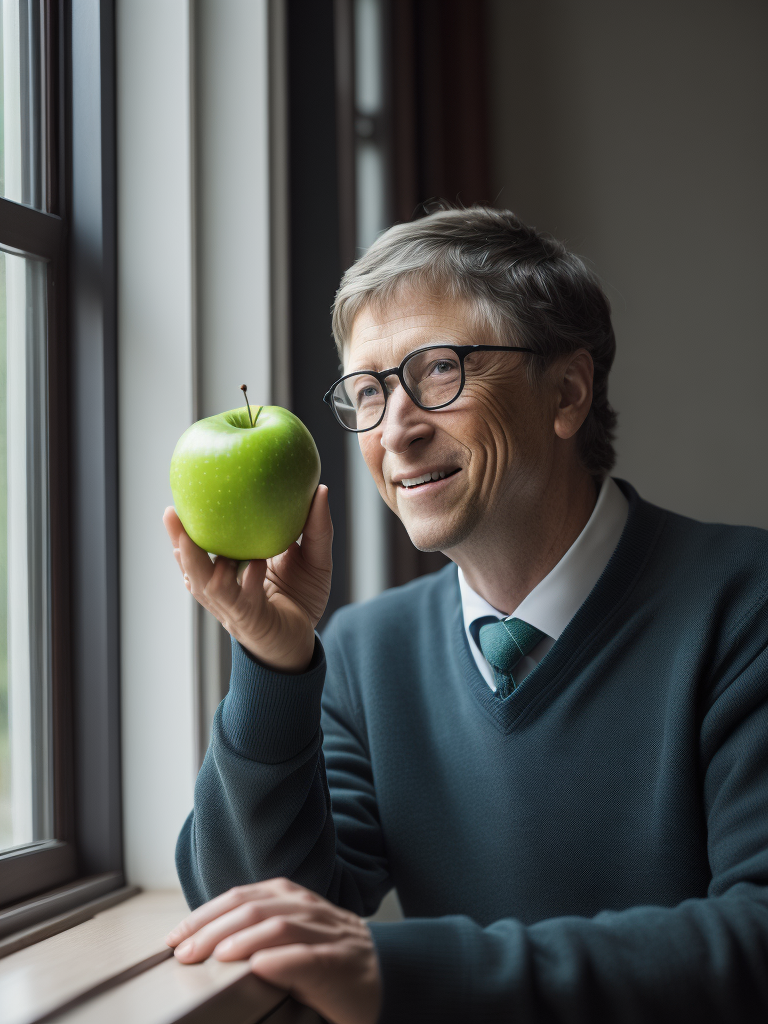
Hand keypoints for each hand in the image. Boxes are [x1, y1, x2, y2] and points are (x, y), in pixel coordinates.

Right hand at [163, 485, 332, 672]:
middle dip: (178, 541)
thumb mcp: (313, 560)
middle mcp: (224, 589)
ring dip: (196, 562)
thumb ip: (316, 528)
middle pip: (192, 565)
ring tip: (187, 537)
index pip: (200, 548)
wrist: (303, 644)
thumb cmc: (301, 599)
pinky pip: (241, 599)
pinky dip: (244, 580)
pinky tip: (252, 563)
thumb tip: (321, 489)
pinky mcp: (252, 620)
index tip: (176, 502)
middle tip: (169, 513)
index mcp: (230, 571)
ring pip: (206, 585)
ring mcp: (233, 606)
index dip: (183, 530)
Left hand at [166, 878, 381, 1023]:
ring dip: (243, 940)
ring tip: (216, 957)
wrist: (389, 973)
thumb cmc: (331, 958)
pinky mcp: (340, 963)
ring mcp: (325, 934)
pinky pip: (309, 958)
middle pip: (253, 908)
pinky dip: (282, 961)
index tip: (174, 937)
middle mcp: (306, 909)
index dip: (203, 914)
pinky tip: (260, 968)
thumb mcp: (292, 936)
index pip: (239, 897)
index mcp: (291, 898)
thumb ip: (258, 930)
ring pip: (278, 926)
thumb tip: (206, 942)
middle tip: (183, 953)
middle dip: (213, 929)